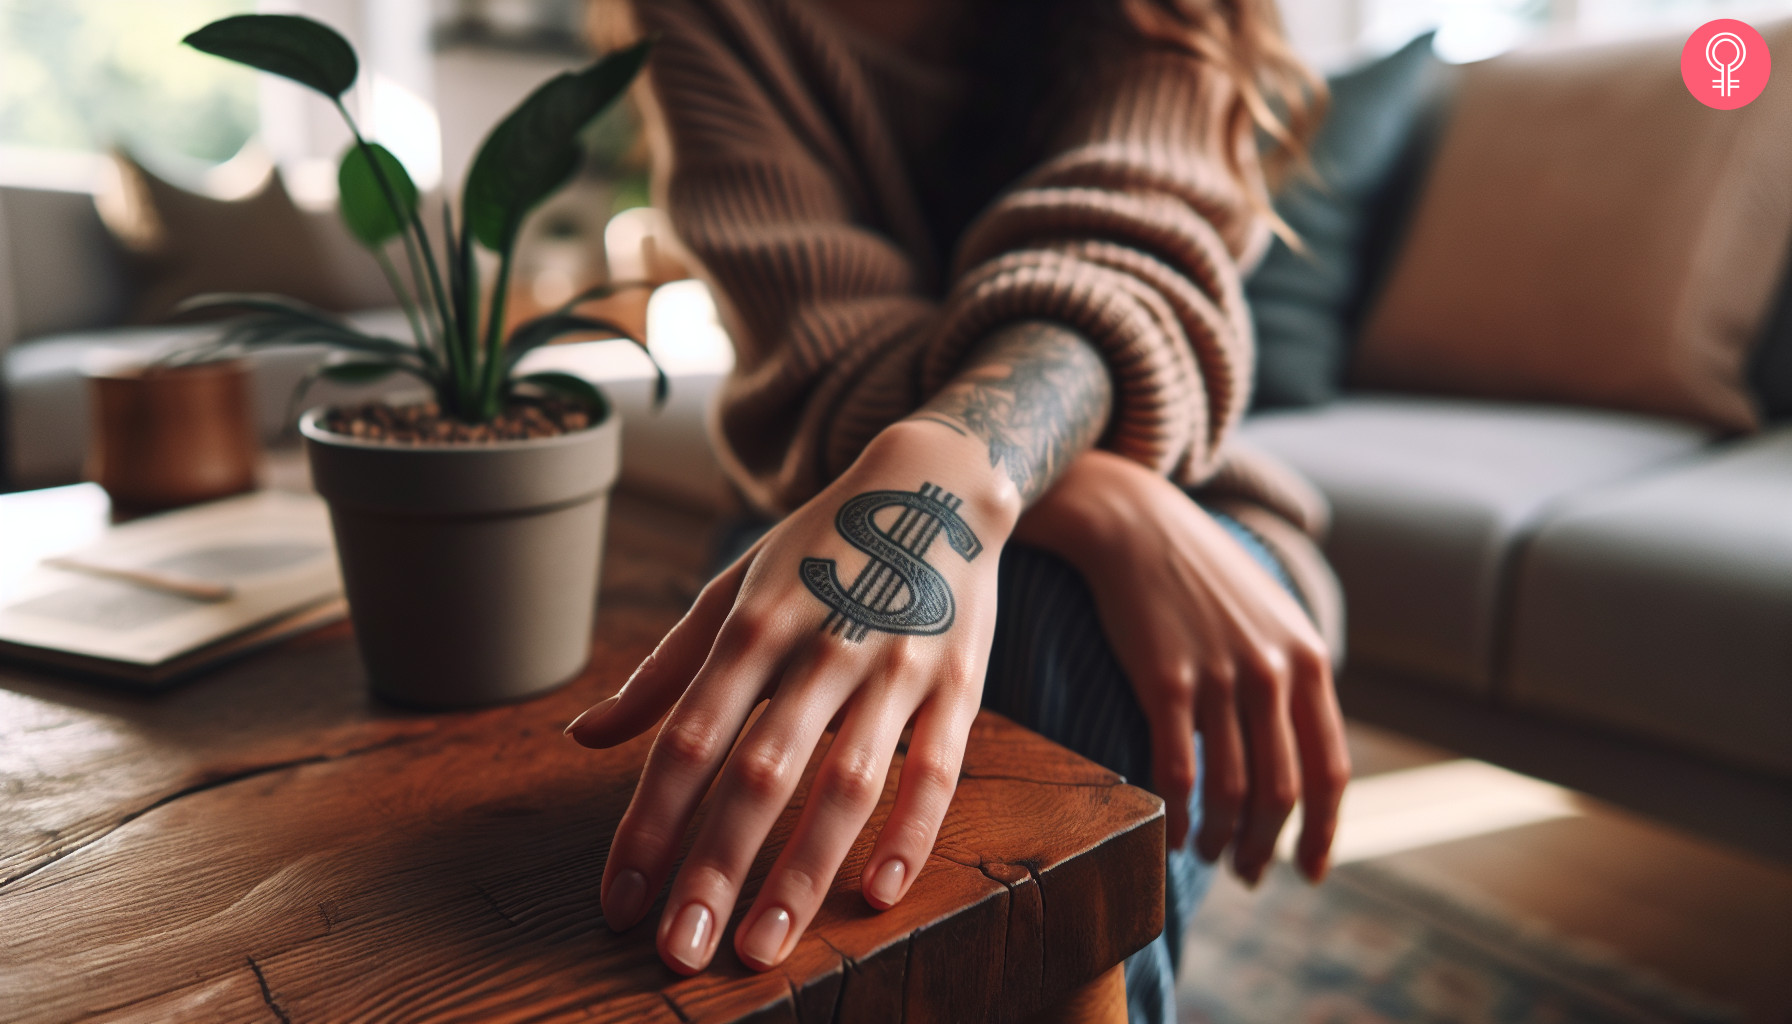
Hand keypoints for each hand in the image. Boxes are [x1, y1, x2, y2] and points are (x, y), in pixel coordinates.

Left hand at [567, 421, 1018, 974]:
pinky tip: (878, 893)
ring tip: (764, 945)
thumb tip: (581, 738)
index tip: (618, 902)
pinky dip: (912, 831)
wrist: (937, 482)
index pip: (688, 737)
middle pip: (761, 769)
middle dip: (715, 865)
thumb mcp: (733, 590)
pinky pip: (938, 767)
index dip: (647, 823)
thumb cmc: (818, 549)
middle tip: (679, 951)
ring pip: (848, 780)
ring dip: (804, 870)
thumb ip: (663, 672)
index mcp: (753, 622)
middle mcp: (822, 643)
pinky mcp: (961, 680)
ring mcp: (896, 663)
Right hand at [1013, 451, 1348, 884]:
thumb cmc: (1199, 573)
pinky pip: (1178, 767)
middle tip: (1246, 872)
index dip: (1323, 831)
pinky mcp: (1165, 680)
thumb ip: (1292, 678)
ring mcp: (1220, 676)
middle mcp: (1273, 672)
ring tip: (1208, 853)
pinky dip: (1178, 811)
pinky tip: (1171, 828)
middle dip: (1266, 845)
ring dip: (1222, 837)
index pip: (1329, 770)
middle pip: (1283, 791)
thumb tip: (1298, 751)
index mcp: (1309, 660)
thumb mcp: (1270, 617)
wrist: (1134, 522)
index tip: (1309, 869)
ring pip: (1233, 788)